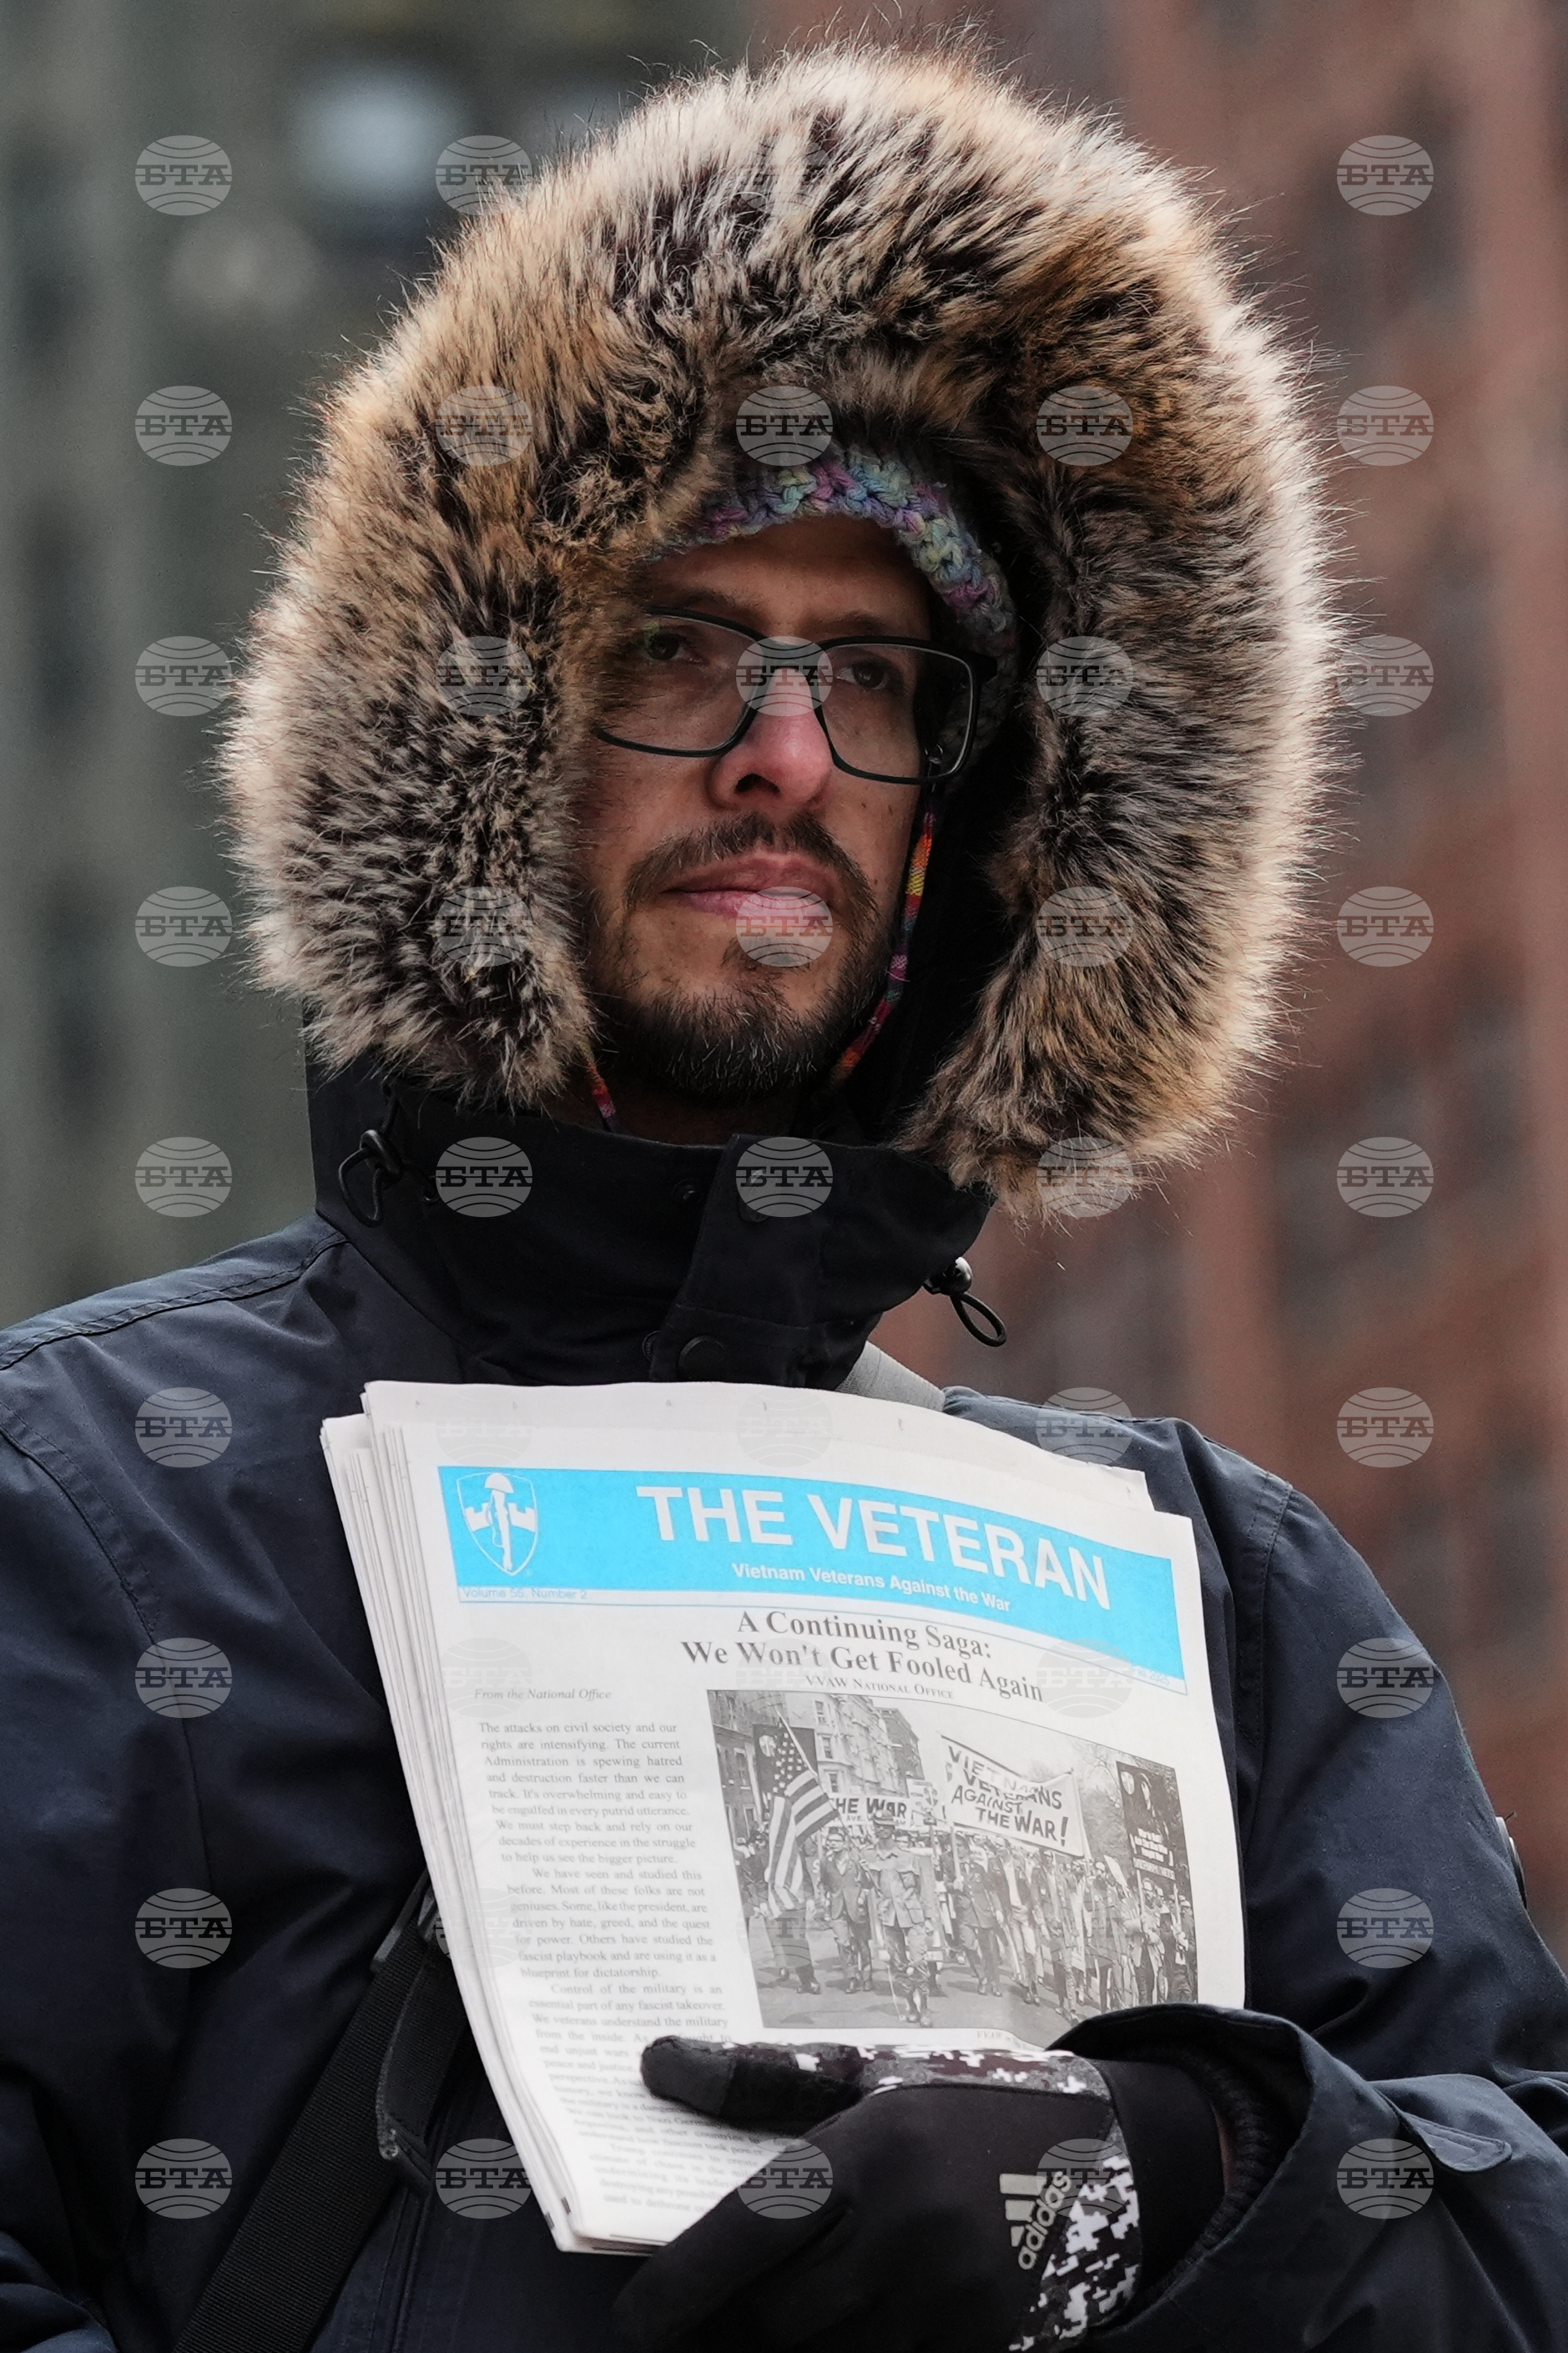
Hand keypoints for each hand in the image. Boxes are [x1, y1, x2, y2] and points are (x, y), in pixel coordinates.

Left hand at [614, 2041, 1142, 2352]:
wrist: (1092, 2145)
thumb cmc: (953, 2106)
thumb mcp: (865, 2076)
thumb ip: (758, 2079)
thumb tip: (656, 2064)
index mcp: (873, 2148)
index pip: (751, 2230)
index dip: (682, 2286)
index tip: (633, 2322)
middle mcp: (912, 2227)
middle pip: (781, 2318)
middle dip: (727, 2334)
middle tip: (691, 2333)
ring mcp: (954, 2296)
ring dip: (786, 2352)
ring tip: (759, 2331)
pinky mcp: (984, 2343)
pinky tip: (839, 2332)